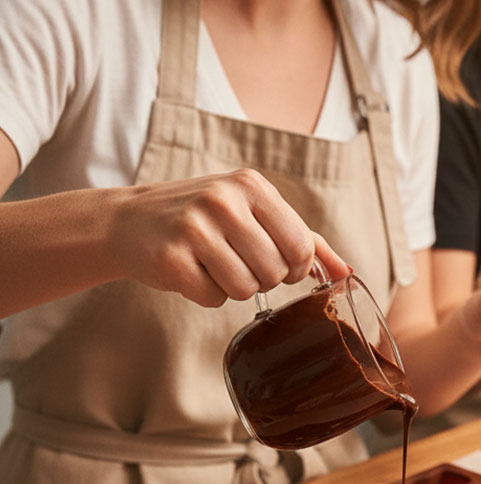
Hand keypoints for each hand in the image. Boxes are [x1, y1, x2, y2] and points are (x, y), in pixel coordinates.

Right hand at [110, 169, 350, 306]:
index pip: (300, 247)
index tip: (273, 262)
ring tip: (210, 263)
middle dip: (259, 277)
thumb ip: (304, 240)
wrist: (128, 221)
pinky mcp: (171, 259)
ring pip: (245, 289)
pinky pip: (213, 299)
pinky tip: (189, 270)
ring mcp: (194, 228)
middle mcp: (223, 200)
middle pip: (274, 272)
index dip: (293, 268)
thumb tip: (348, 273)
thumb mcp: (254, 212)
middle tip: (232, 259)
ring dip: (231, 287)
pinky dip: (205, 294)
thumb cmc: (202, 218)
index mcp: (251, 185)